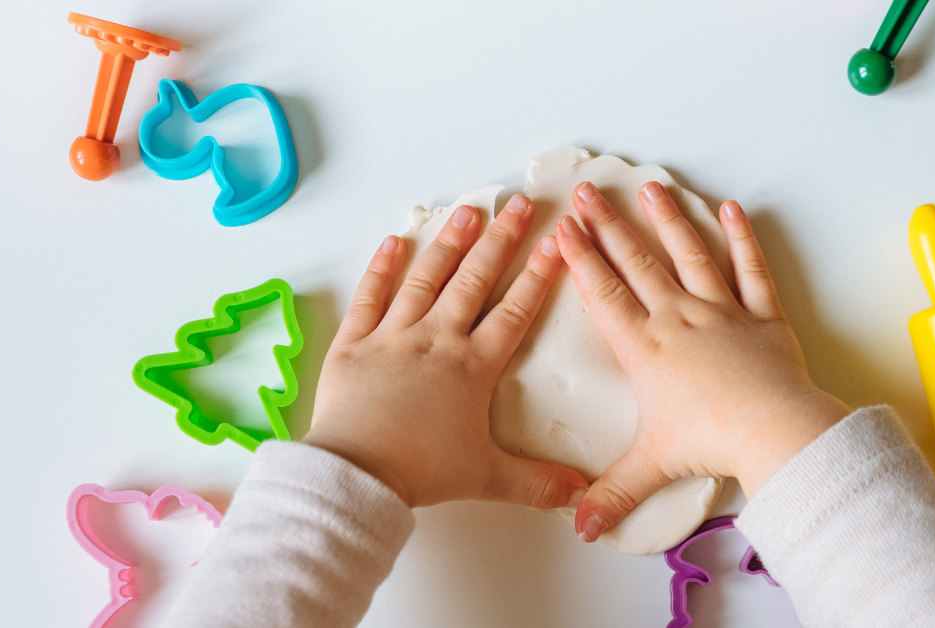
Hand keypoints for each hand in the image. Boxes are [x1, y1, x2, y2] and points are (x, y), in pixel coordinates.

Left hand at [304, 195, 589, 509]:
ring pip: (427, 279)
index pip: (515, 311)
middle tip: (519, 206)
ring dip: (449, 243)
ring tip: (467, 211)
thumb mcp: (487, 478)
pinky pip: (369, 297)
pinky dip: (381, 268)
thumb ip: (537, 483)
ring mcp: (393, 336)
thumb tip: (580, 494)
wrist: (359, 472)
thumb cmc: (420, 472)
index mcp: (473, 366)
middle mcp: (437, 340)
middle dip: (501, 240)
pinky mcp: (354, 343)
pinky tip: (394, 242)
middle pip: (475, 281)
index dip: (539, 276)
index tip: (556, 243)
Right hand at [555, 181, 850, 542]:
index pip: (603, 294)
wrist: (772, 431)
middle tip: (590, 192)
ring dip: (667, 220)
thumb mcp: (651, 465)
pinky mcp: (760, 315)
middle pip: (637, 263)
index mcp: (645, 348)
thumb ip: (612, 491)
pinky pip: (749, 269)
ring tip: (651, 188)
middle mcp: (677, 319)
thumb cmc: (712, 442)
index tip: (564, 229)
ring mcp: (720, 311)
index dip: (581, 259)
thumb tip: (582, 526)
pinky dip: (741, 239)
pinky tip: (731, 211)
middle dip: (609, 225)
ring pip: (688, 254)